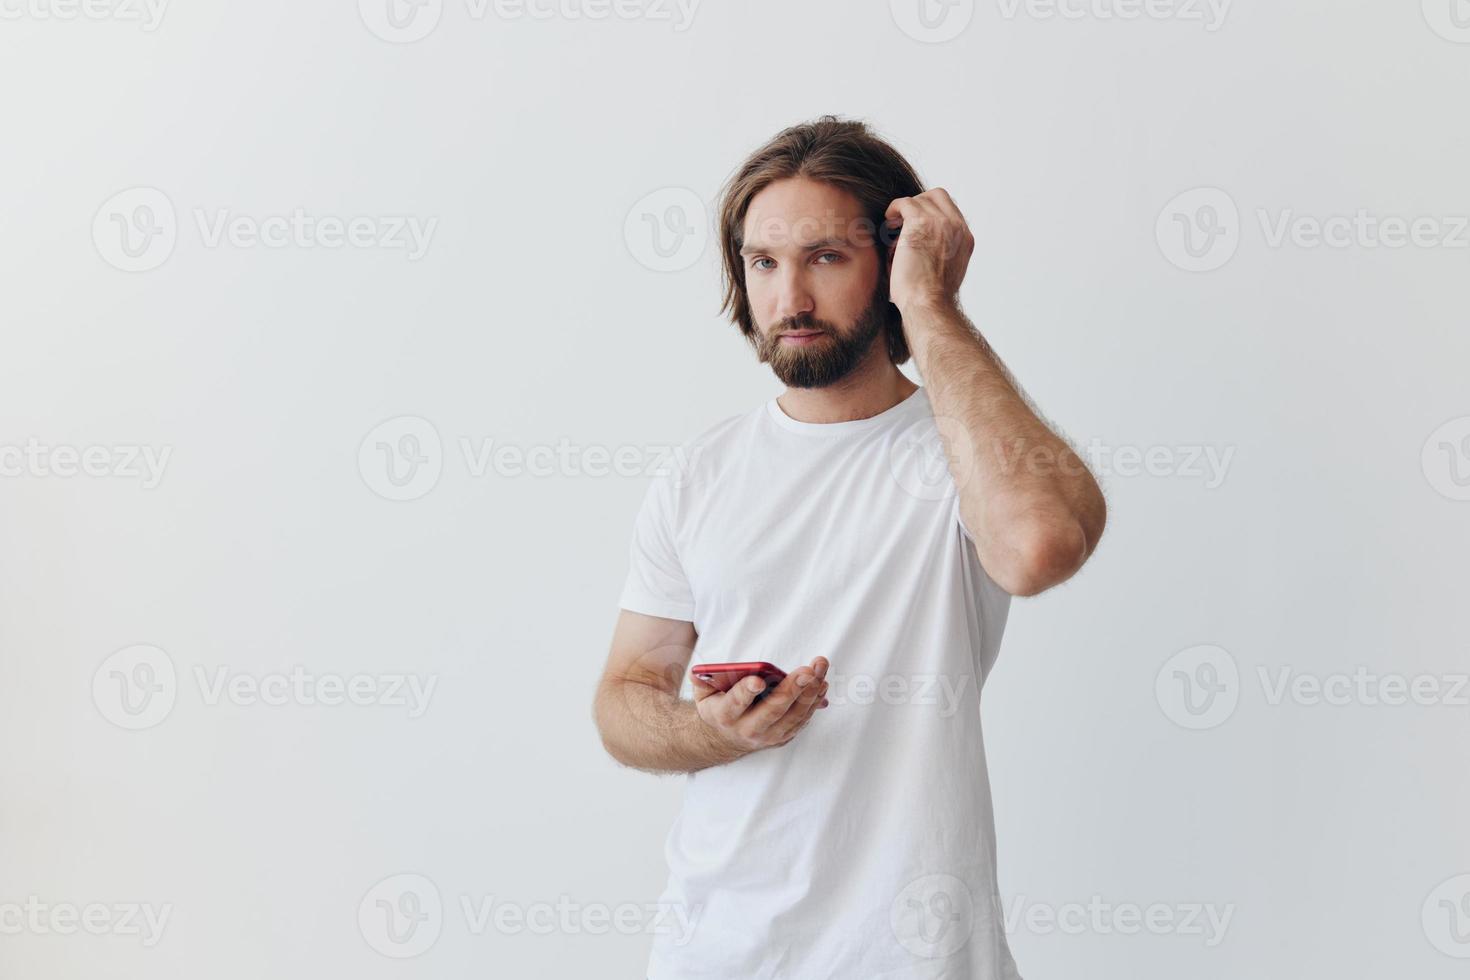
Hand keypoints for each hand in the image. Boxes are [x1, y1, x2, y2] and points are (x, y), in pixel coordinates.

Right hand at [692, 657, 829, 753]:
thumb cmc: (718, 706)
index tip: (758, 680)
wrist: (726, 738)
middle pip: (773, 710)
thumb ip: (702, 678)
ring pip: (793, 716)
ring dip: (810, 692)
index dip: (746, 691)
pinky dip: (814, 701)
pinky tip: (822, 683)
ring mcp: (768, 736)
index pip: (736, 702)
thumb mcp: (704, 693)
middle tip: (807, 672)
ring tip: (819, 670)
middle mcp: (748, 729)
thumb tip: (704, 670)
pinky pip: (802, 719)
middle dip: (792, 689)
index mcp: (725, 715)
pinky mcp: (784, 737)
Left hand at [884, 188, 974, 313]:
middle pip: (938, 197)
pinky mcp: (921, 222)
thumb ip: (943, 254)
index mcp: (965, 239)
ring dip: (905, 211)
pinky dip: (894, 209)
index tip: (915, 225)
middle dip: (919, 205)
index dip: (931, 213)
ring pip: (920, 199)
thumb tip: (926, 248)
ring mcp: (941, 222)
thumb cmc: (930, 299)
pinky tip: (888, 222)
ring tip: (893, 226)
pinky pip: (905, 203)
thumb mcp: (946, 273)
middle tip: (903, 221)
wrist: (927, 304)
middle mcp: (957, 227)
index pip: (951, 211)